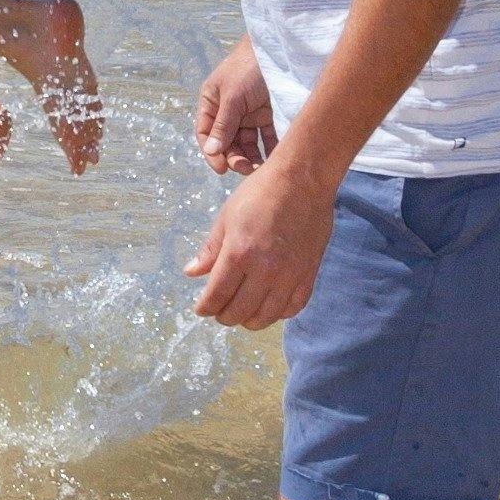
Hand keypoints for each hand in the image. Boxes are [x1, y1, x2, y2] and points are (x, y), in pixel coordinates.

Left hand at [184, 158, 335, 329]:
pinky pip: (293, 306)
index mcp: (239, 253)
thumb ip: (210, 250)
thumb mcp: (226, 217)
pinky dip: (278, 313)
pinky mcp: (309, 273)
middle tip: (219, 312)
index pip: (217, 295)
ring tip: (241, 314)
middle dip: (224, 316)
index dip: (205, 308)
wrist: (303, 179)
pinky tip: (268, 308)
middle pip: (240, 311)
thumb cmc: (260, 193)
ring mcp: (290, 274)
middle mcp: (265, 269)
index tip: (201, 309)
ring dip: (249, 320)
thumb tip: (191, 273)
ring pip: (267, 316)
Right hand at [194, 41, 276, 174]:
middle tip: (248, 169)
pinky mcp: (268, 114)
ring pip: (247, 143)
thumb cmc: (249, 67)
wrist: (280, 49)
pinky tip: (276, 158)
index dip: (212, 153)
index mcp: (212, 103)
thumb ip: (223, 125)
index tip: (222, 169)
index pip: (207, 134)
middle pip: (228, 142)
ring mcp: (248, 113)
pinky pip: (267, 137)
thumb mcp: (233, 96)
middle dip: (236, 157)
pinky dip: (270, 148)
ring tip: (263, 169)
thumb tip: (211, 151)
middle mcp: (228, 110)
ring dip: (253, 157)